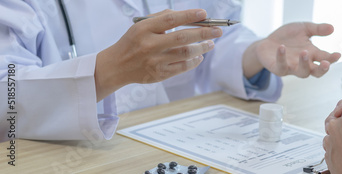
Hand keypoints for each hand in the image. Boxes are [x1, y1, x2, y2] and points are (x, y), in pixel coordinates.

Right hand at [95, 9, 222, 100]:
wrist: (117, 66)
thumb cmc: (134, 42)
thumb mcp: (142, 26)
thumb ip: (162, 18)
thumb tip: (190, 16)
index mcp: (144, 29)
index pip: (170, 19)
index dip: (189, 15)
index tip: (204, 14)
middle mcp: (149, 45)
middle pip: (182, 37)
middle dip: (203, 33)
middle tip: (218, 30)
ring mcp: (155, 61)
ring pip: (185, 53)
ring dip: (202, 47)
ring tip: (211, 43)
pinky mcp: (160, 74)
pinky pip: (183, 67)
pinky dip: (194, 61)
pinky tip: (199, 56)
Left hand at [242, 22, 340, 77]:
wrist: (267, 43)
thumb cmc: (287, 38)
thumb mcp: (303, 29)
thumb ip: (317, 29)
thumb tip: (332, 28)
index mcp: (312, 54)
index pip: (325, 58)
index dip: (332, 58)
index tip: (337, 54)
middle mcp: (303, 63)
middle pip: (316, 72)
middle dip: (322, 69)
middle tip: (326, 63)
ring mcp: (291, 67)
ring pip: (301, 73)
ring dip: (304, 64)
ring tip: (304, 52)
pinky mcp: (278, 68)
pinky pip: (281, 67)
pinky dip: (281, 57)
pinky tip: (282, 47)